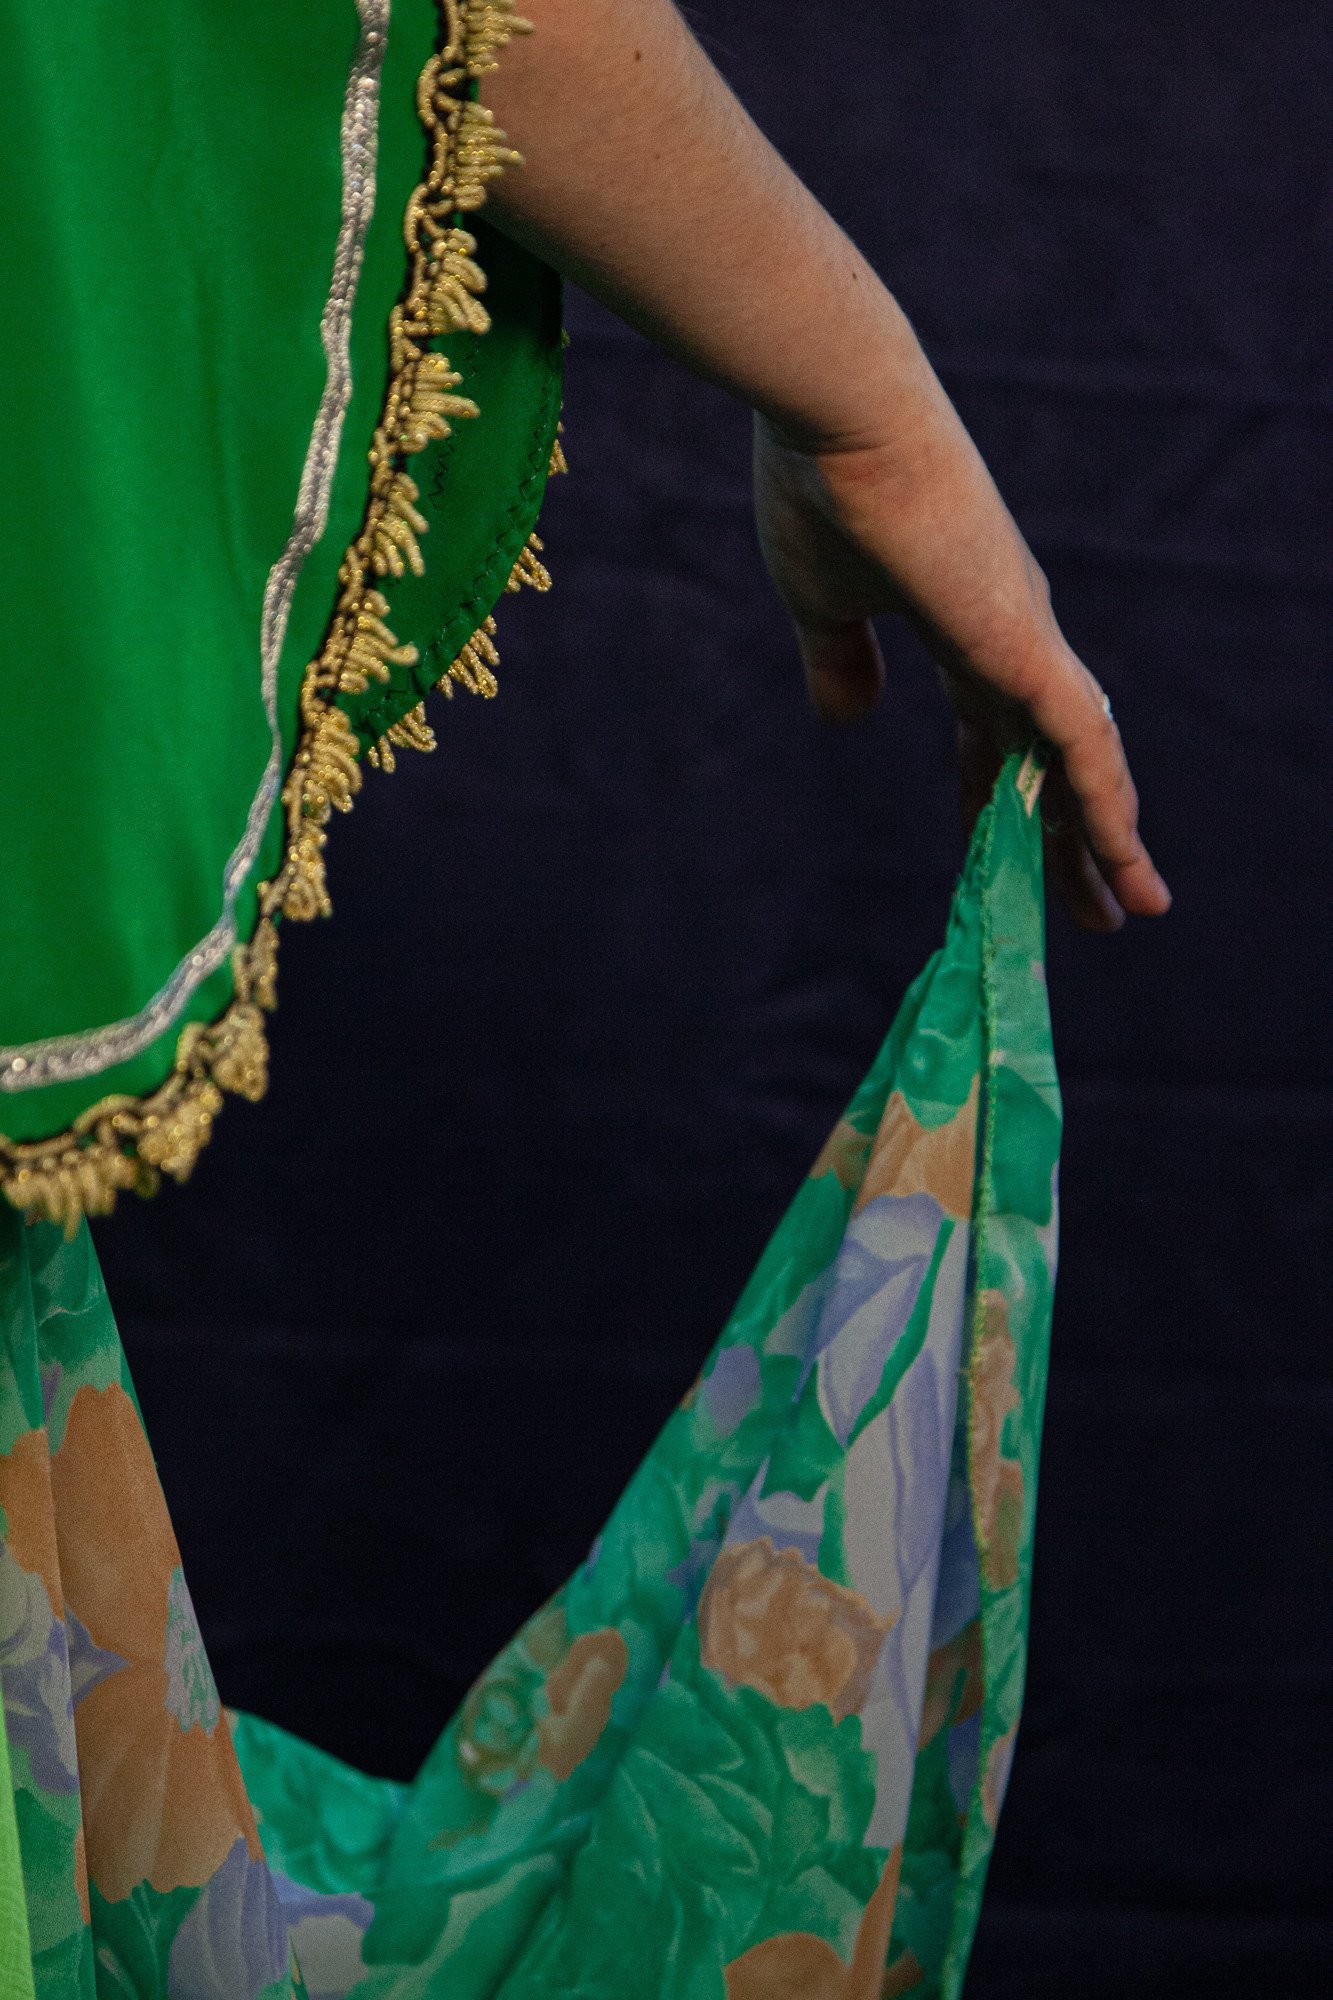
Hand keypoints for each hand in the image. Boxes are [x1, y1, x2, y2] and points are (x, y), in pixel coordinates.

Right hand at [753, 412, 1170, 930]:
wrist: (839, 417)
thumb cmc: (820, 492)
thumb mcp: (820, 603)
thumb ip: (840, 661)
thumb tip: (847, 721)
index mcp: (961, 629)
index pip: (990, 736)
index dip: (993, 801)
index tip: (996, 855)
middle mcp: (1011, 639)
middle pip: (1052, 763)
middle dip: (1067, 839)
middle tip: (1093, 907)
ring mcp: (1025, 641)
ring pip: (1084, 763)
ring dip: (1106, 840)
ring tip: (1133, 906)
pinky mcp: (1025, 644)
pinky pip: (1087, 743)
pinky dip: (1108, 805)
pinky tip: (1126, 859)